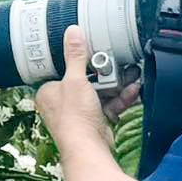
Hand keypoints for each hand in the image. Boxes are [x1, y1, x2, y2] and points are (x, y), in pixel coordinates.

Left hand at [34, 26, 139, 153]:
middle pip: (84, 80)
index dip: (78, 60)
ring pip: (99, 93)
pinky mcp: (94, 121)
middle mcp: (61, 102)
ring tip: (131, 75)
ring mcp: (78, 112)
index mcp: (48, 91)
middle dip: (104, 74)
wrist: (89, 148)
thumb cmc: (74, 118)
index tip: (93, 51)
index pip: (61, 69)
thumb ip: (75, 55)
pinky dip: (120, 98)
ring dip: (116, 85)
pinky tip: (133, 91)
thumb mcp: (75, 80)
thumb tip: (72, 32)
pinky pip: (108, 104)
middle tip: (117, 63)